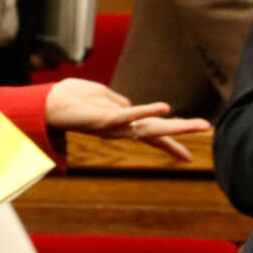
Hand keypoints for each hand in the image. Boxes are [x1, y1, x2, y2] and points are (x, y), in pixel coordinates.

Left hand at [44, 78, 211, 161]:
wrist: (44, 103)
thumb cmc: (69, 98)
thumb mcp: (99, 95)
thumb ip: (116, 101)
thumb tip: (129, 105)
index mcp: (120, 123)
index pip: (150, 133)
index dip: (169, 142)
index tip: (188, 156)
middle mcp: (118, 128)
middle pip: (155, 132)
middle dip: (182, 131)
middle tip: (208, 128)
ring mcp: (111, 126)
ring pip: (148, 127)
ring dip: (175, 125)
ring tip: (199, 124)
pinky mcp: (102, 120)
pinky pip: (127, 115)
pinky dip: (145, 111)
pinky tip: (165, 107)